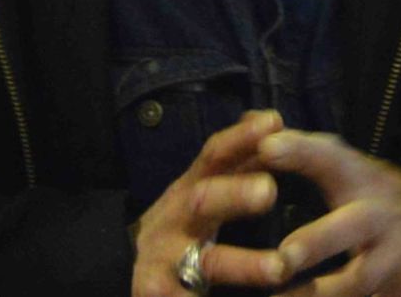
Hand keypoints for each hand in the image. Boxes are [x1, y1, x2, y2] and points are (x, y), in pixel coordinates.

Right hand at [132, 109, 290, 295]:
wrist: (122, 265)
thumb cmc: (183, 223)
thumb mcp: (204, 188)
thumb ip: (237, 161)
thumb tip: (271, 120)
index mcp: (192, 189)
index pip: (215, 155)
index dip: (240, 137)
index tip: (274, 123)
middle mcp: (176, 220)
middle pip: (203, 201)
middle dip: (234, 195)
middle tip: (268, 191)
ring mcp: (166, 260)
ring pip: (207, 262)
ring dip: (243, 265)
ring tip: (277, 268)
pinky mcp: (158, 295)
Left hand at [259, 130, 400, 296]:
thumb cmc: (368, 194)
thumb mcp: (342, 166)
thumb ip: (298, 149)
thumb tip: (251, 122)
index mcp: (359, 178)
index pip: (330, 157)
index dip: (300, 151)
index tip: (268, 147)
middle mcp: (380, 214)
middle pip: (350, 227)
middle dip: (316, 242)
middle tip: (282, 258)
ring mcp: (399, 252)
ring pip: (359, 280)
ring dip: (320, 296)